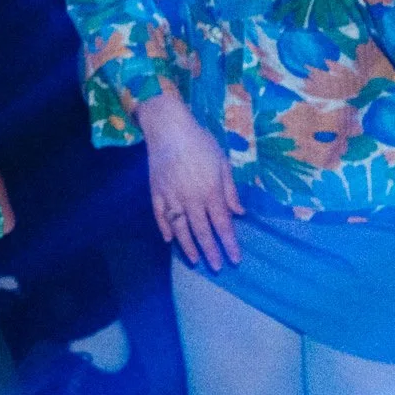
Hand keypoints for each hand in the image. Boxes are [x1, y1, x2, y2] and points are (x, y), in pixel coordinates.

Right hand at [137, 93, 243, 269]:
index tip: (236, 259)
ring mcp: (171, 196)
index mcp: (210, 191)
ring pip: (180, 228)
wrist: (168, 128)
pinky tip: (169, 240)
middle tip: (217, 267)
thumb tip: (239, 212)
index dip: (229, 243)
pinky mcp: (156, 191)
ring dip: (188, 246)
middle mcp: (191, 198)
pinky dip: (164, 228)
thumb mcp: (223, 163)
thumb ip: (230, 190)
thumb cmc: (200, 142)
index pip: (222, 224)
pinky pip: (160, 215)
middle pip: (202, 230)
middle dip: (211, 251)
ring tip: (195, 261)